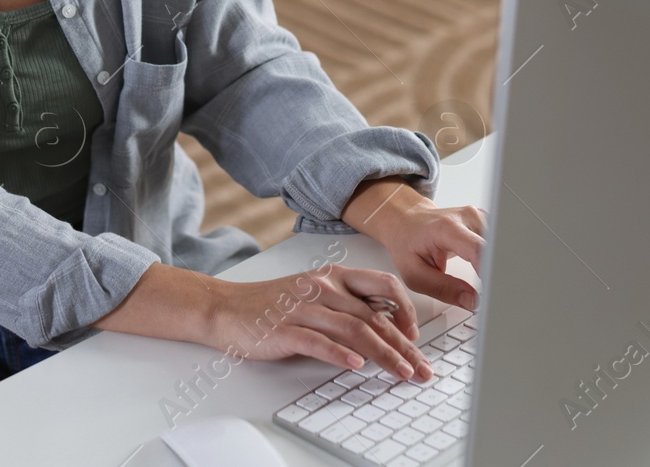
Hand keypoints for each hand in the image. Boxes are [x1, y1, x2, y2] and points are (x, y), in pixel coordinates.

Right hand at [92, 262, 434, 381]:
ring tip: (401, 373)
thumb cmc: (274, 306)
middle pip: (375, 315)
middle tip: (423, 368)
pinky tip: (356, 365)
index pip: (384, 284)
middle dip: (404, 345)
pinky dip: (339, 354)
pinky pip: (318, 341)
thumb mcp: (316, 296)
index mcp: (334, 276)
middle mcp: (323, 287)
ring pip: (354, 329)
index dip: (407, 308)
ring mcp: (304, 307)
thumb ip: (348, 306)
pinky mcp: (286, 328)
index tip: (418, 336)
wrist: (226, 309)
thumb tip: (388, 325)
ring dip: (383, 354)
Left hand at [342, 177, 485, 310]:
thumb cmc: (408, 243)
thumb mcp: (415, 274)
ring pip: (501, 246)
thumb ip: (443, 289)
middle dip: (498, 273)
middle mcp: (466, 218)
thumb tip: (472, 300)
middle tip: (494, 296)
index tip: (494, 291)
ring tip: (489, 283)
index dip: (491, 271)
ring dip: (498, 267)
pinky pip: (499, 243)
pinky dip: (497, 259)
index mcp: (447, 228)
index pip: (479, 249)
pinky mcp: (485, 221)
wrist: (406, 221)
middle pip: (496, 247)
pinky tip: (490, 270)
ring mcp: (478, 217)